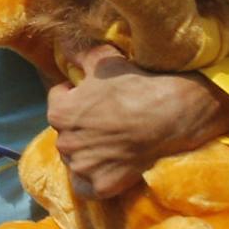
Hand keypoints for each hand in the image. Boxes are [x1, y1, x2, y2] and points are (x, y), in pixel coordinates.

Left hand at [47, 53, 228, 198]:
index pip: (58, 100)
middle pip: (66, 132)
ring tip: (111, 141)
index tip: (95, 95)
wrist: (171, 114)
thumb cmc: (136, 85)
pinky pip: (86, 187)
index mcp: (60, 112)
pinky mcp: (101, 186)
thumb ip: (79, 53)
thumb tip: (62, 41)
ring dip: (87, 152)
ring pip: (75, 159)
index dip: (76, 94)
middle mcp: (65, 142)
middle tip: (106, 119)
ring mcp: (83, 167)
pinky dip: (93, 180)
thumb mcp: (105, 61)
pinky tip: (107, 167)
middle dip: (80, 125)